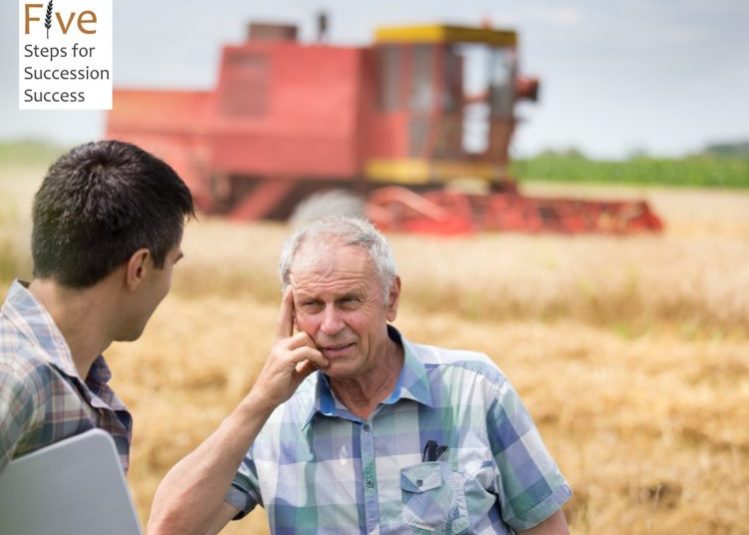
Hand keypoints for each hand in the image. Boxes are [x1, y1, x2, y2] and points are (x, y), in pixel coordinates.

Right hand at [249, 288, 327, 409]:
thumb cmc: (279, 386)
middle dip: (317, 338)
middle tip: (326, 354)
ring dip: (318, 350)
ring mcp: (280, 351)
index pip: (284, 318)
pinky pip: (306, 351)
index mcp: (281, 344)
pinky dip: (317, 357)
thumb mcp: (296, 372)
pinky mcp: (284, 360)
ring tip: (324, 362)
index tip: (291, 288)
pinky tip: (322, 364)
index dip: (287, 303)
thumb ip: (307, 362)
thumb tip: (322, 358)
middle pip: (303, 330)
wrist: (264, 399)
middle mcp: (279, 344)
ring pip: (306, 338)